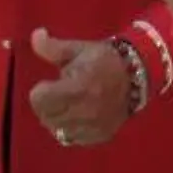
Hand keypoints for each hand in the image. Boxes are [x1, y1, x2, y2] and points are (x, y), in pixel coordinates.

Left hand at [28, 28, 132, 146]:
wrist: (137, 74)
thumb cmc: (104, 59)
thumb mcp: (77, 49)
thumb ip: (52, 47)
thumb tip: (35, 34)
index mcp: (77, 87)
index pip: (39, 100)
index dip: (40, 90)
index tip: (50, 83)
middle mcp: (84, 111)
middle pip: (45, 116)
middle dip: (46, 104)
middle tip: (58, 93)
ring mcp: (93, 126)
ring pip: (57, 130)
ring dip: (57, 117)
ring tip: (68, 104)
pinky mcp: (99, 136)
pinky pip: (72, 138)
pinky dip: (70, 128)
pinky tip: (78, 115)